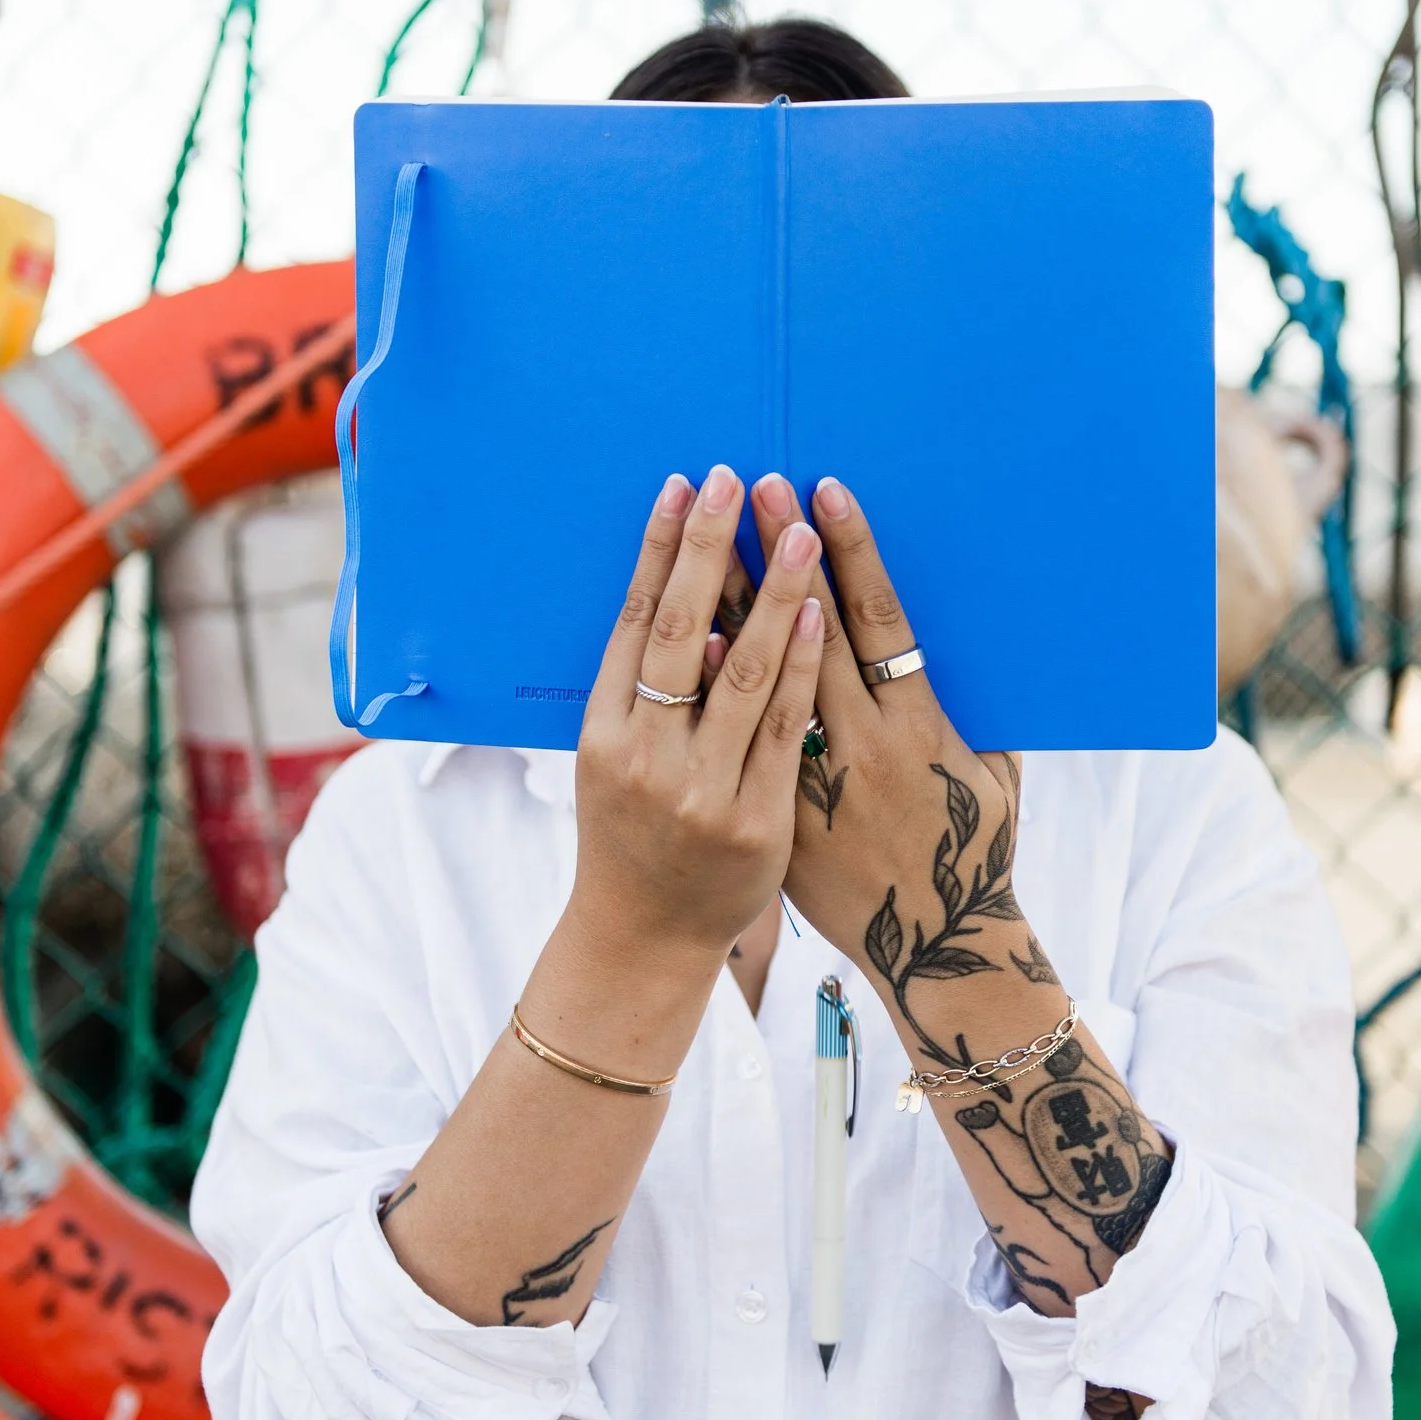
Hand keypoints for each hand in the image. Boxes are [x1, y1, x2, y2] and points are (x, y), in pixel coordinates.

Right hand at [565, 465, 827, 974]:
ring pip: (742, 672)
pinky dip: (799, 665)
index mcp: (602, 734)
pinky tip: (818, 611)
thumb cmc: (635, 836)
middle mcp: (645, 757)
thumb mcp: (615, 762)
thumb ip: (646, 693)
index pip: (634, 621)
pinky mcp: (757, 821)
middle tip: (735, 480)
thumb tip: (697, 609)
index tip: (683, 486)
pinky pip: (785, 727)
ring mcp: (701, 791)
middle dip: (709, 549)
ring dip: (772, 592)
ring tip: (796, 528)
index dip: (659, 550)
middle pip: (683, 632)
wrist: (646, 939)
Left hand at [741, 475, 1046, 1070]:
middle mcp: (856, 752)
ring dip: (731, 597)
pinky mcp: (762, 813)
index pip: (876, 620)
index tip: (828, 492)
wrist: (929, 953)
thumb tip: (976, 644)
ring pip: (753, 676)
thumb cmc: (973, 855)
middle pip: (803, 632)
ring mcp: (800, 786)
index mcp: (919, 732)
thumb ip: (978, 712)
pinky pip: (724, 735)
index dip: (851, 551)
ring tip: (709, 529)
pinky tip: (687, 625)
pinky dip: (706, 681)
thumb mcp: (997, 780)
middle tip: (755, 482)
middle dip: (775, 553)